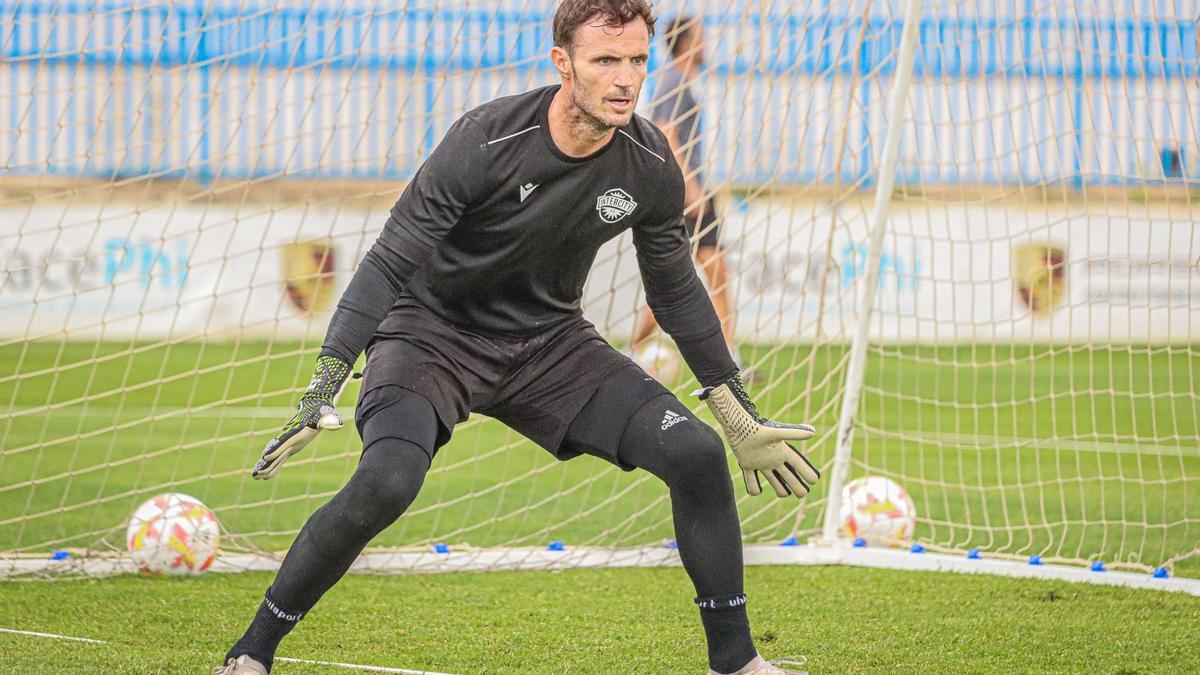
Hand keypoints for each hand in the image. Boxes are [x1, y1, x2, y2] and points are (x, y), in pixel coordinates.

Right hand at [252, 355, 351, 479]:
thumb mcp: (327, 416)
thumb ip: (330, 421)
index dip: (276, 450)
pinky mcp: (291, 446)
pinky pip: (280, 458)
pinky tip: (266, 476)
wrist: (315, 407)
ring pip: (276, 457)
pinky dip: (273, 466)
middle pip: (276, 452)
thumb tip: (338, 425)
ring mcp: (289, 443)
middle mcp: (289, 438)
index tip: (265, 458)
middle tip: (256, 473)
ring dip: (266, 467)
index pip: (285, 442)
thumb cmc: (322, 413)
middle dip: (266, 463)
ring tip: (256, 477)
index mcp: (297, 432)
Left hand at [700, 374, 819, 497]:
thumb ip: (794, 434)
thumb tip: (813, 432)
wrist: (738, 427)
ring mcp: (761, 463)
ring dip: (780, 489)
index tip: (814, 480)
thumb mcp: (777, 433)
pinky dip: (754, 488)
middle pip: (789, 476)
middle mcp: (774, 459)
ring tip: (783, 493)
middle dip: (797, 486)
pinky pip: (751, 481)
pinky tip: (757, 490)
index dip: (807, 472)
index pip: (798, 464)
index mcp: (782, 451)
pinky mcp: (747, 465)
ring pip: (774, 481)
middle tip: (801, 494)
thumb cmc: (758, 429)